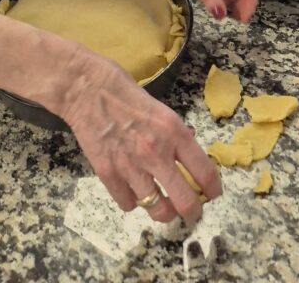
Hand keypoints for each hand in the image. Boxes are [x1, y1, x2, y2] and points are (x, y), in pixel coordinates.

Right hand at [61, 55, 220, 222]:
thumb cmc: (123, 89)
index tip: (212, 195)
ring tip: (161, 204)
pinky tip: (131, 189)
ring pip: (157, 210)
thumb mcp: (159, 108)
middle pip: (185, 202)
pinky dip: (131, 201)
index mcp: (174, 132)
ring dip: (162, 210)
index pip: (205, 172)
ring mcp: (131, 166)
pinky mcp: (108, 173)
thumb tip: (185, 155)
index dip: (213, 190)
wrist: (85, 87)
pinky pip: (127, 204)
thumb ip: (173, 134)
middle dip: (192, 212)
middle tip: (191, 212)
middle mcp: (156, 153)